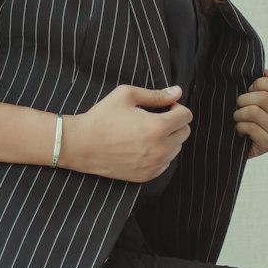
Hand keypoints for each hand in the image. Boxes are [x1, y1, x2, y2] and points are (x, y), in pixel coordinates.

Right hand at [61, 82, 191, 180]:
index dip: (177, 107)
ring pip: (177, 149)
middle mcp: (160, 149)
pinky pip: (166, 163)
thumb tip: (177, 92)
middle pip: (185, 133)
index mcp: (157, 127)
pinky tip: (143, 146)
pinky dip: (160, 154)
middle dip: (175, 123)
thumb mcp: (127, 95)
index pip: (186, 116)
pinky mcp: (147, 176)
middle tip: (156, 118)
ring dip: (169, 139)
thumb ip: (156, 94)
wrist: (81, 145)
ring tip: (147, 133)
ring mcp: (154, 165)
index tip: (165, 107)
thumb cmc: (102, 117)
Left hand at [233, 67, 267, 158]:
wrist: (230, 145)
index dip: (260, 83)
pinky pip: (251, 127)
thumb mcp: (248, 97)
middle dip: (243, 100)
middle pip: (263, 98)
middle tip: (238, 108)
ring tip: (238, 120)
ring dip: (239, 115)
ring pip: (254, 112)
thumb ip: (261, 82)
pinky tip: (240, 132)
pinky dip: (239, 128)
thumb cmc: (240, 118)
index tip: (249, 90)